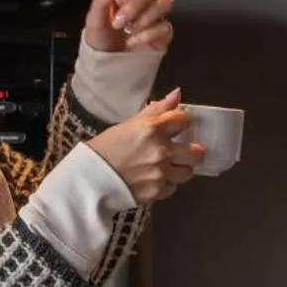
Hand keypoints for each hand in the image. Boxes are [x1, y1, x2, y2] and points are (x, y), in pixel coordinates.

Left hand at [85, 0, 173, 53]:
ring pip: (164, 1)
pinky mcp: (163, 31)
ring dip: (145, 17)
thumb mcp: (94, 19)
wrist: (107, 66)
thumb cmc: (99, 40)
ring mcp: (155, 14)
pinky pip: (165, 25)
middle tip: (120, 21)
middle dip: (135, 4)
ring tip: (129, 30)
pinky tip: (135, 41)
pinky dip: (148, 34)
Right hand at [86, 89, 199, 204]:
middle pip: (197, 151)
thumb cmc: (104, 149)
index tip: (178, 126)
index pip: (185, 120)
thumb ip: (156, 110)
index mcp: (152, 128)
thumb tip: (177, 94)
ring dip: (181, 168)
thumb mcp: (128, 124)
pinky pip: (173, 187)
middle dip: (192, 150)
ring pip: (188, 171)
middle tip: (183, 151)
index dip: (183, 122)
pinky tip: (153, 178)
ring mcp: (161, 173)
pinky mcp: (158, 192)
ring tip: (167, 166)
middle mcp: (161, 150)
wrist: (88, 180)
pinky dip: (166, 183)